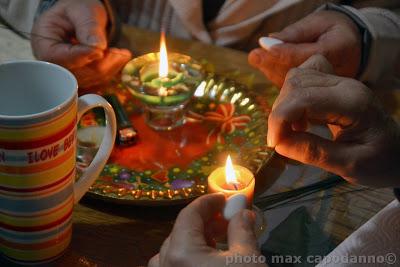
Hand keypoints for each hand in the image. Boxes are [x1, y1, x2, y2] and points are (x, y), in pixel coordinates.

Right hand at [31, 0, 131, 87]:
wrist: (81, 17)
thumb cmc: (77, 11)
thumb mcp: (82, 11)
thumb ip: (88, 26)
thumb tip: (97, 47)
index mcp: (43, 44)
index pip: (58, 57)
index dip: (80, 56)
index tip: (100, 51)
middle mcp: (53, 64)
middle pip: (76, 72)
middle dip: (101, 63)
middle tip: (120, 52)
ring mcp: (67, 74)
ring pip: (90, 79)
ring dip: (110, 68)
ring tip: (123, 54)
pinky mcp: (82, 79)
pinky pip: (98, 82)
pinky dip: (112, 72)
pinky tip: (120, 60)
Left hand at [148, 193, 266, 266]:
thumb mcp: (246, 258)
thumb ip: (242, 229)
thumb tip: (242, 210)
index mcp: (180, 252)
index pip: (189, 214)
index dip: (208, 202)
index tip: (225, 198)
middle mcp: (165, 264)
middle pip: (181, 231)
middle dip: (205, 221)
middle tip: (227, 219)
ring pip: (174, 250)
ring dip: (195, 239)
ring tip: (218, 241)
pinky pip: (172, 265)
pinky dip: (188, 256)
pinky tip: (208, 260)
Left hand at [249, 10, 360, 86]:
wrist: (354, 48)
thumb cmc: (335, 30)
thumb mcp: (319, 23)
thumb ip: (296, 33)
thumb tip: (270, 40)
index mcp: (337, 51)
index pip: (304, 55)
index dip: (281, 53)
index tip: (262, 47)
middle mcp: (332, 73)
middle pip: (296, 72)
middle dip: (272, 63)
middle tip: (254, 55)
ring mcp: (323, 86)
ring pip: (292, 82)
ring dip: (271, 70)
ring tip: (256, 58)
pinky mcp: (315, 93)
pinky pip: (292, 87)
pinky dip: (276, 75)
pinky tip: (265, 66)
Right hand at [268, 55, 399, 186]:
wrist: (399, 154)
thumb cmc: (380, 162)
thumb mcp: (351, 166)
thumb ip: (315, 153)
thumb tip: (279, 143)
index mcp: (353, 102)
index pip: (304, 98)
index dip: (280, 119)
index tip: (274, 143)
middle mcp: (345, 84)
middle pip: (297, 82)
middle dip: (280, 112)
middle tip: (281, 140)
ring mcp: (340, 81)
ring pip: (296, 77)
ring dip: (284, 104)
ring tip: (291, 130)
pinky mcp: (333, 85)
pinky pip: (303, 78)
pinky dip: (291, 96)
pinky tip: (298, 118)